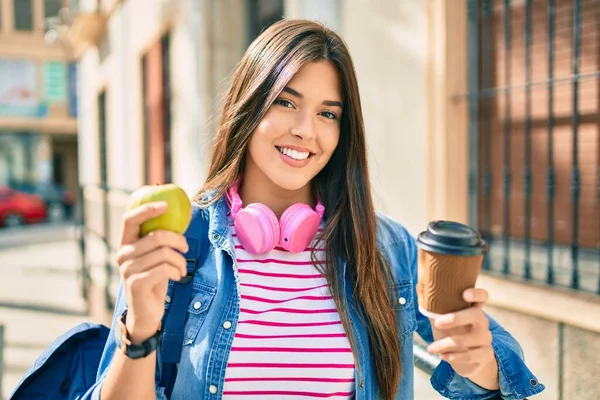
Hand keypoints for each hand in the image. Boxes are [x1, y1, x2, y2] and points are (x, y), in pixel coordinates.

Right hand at [115, 202, 188, 343]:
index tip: (165, 205)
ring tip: (181, 269)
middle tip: (185, 248)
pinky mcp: (135, 283)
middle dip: (178, 241)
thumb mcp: (156, 257)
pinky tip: (178, 277)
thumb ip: (160, 239)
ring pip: (164, 253)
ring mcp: (127, 269)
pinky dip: (177, 271)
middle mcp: (122, 254)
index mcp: (125, 243)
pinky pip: (165, 269)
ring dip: (180, 261)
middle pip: (157, 236)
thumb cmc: (154, 279)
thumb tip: (180, 213)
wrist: (146, 313)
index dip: (147, 209)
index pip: (130, 219)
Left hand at [426, 288, 497, 381]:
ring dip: (446, 344)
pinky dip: (454, 357)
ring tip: (431, 348)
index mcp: (473, 309)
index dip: (476, 294)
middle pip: (476, 315)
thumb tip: (418, 288)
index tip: (465, 294)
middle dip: (455, 318)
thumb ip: (434, 306)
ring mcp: (486, 338)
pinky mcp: (485, 354)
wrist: (468, 360)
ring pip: (468, 339)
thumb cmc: (452, 333)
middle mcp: (482, 321)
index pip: (482, 296)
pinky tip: (443, 356)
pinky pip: (471, 355)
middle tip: (437, 323)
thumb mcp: (442, 319)